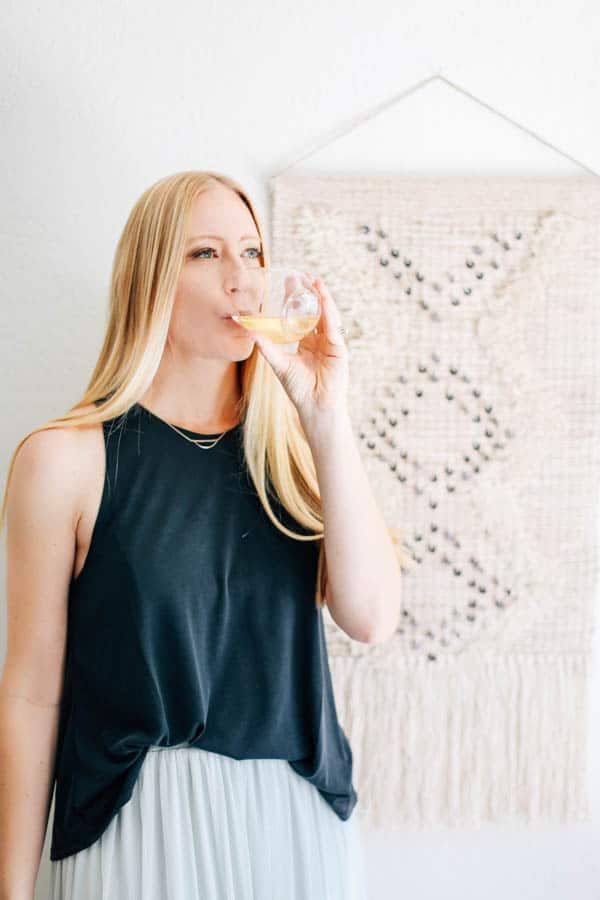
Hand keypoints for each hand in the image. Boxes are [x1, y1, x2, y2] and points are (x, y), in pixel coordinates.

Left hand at [245, 273, 349, 427]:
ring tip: (315, 281)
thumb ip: (266, 345)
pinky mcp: (339, 348)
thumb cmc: (298, 389)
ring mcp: (331, 343)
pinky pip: (333, 326)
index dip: (297, 298)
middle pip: (316, 310)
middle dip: (310, 293)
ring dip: (322, 297)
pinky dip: (329, 311)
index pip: (302, 315)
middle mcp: (320, 340)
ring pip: (327, 314)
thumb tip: (248, 329)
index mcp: (307, 342)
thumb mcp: (278, 363)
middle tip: (302, 275)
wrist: (313, 406)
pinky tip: (323, 299)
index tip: (288, 282)